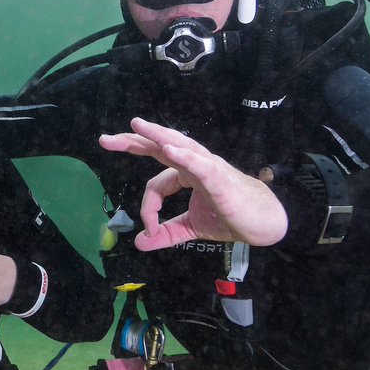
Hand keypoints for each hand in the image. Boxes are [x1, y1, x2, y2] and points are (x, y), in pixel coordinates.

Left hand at [98, 117, 287, 250]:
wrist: (263, 224)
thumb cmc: (231, 217)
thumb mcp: (192, 228)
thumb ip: (167, 233)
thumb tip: (140, 243)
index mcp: (187, 174)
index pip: (157, 182)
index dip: (148, 207)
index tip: (148, 231)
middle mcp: (195, 164)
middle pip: (160, 146)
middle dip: (133, 140)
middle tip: (105, 139)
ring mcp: (208, 167)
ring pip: (179, 145)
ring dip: (157, 134)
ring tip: (135, 125)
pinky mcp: (220, 178)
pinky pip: (199, 163)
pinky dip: (184, 154)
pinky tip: (168, 147)